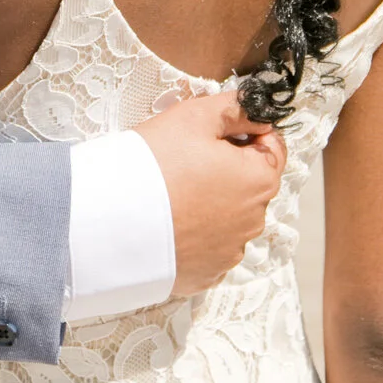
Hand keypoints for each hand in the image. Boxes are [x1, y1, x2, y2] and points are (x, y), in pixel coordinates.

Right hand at [136, 90, 287, 295]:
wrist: (110, 222)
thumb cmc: (155, 163)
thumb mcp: (195, 116)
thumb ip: (237, 108)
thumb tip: (261, 114)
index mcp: (260, 179)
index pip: (272, 147)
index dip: (243, 133)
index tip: (211, 134)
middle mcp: (254, 220)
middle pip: (249, 183)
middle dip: (226, 169)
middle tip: (183, 161)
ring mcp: (229, 252)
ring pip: (229, 217)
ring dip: (211, 204)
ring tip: (171, 194)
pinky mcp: (205, 275)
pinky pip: (208, 247)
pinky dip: (195, 234)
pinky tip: (169, 222)